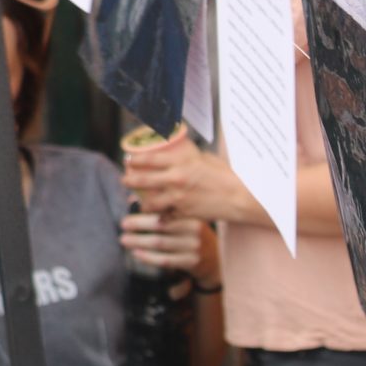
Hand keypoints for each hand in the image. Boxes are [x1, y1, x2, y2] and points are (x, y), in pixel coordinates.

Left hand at [120, 212, 217, 283]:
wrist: (212, 258)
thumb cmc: (189, 233)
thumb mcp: (181, 217)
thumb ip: (159, 208)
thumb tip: (132, 200)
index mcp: (190, 213)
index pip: (164, 210)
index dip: (144, 211)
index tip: (127, 214)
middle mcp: (195, 228)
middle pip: (161, 226)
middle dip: (138, 225)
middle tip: (123, 224)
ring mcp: (194, 246)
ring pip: (160, 243)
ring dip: (139, 242)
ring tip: (124, 240)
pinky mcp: (192, 261)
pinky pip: (165, 260)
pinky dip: (148, 257)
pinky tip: (136, 253)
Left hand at [121, 130, 252, 223]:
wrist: (239, 198)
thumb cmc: (225, 176)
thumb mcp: (205, 158)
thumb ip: (188, 156)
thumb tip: (176, 150)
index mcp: (181, 163)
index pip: (148, 159)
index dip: (133, 160)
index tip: (128, 160)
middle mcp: (176, 180)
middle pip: (142, 180)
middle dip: (129, 180)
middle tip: (125, 179)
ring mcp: (178, 199)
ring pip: (149, 202)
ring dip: (141, 201)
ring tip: (139, 199)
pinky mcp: (184, 213)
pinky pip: (164, 216)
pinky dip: (160, 215)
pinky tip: (158, 214)